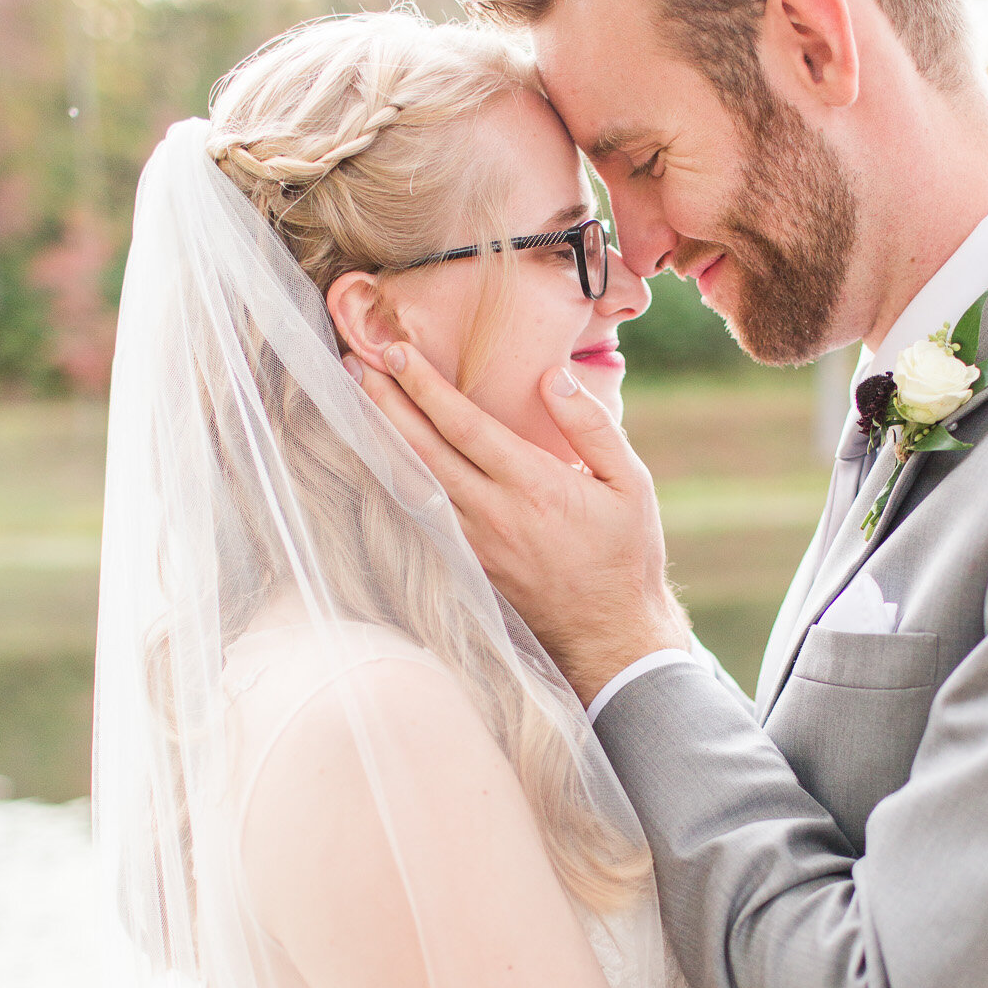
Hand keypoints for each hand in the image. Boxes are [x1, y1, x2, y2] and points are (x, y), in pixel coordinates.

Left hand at [352, 347, 691, 702]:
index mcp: (534, 485)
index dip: (424, 387)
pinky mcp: (468, 564)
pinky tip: (383, 455)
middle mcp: (494, 513)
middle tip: (356, 363)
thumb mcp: (631, 484)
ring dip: (382, 438)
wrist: (610, 634)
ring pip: (414, 483)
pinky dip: (397, 479)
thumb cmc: (626, 555)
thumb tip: (552, 378)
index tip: (396, 352)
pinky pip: (423, 514)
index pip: (464, 425)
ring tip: (358, 399)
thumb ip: (592, 427)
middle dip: (386, 402)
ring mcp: (475, 543)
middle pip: (423, 450)